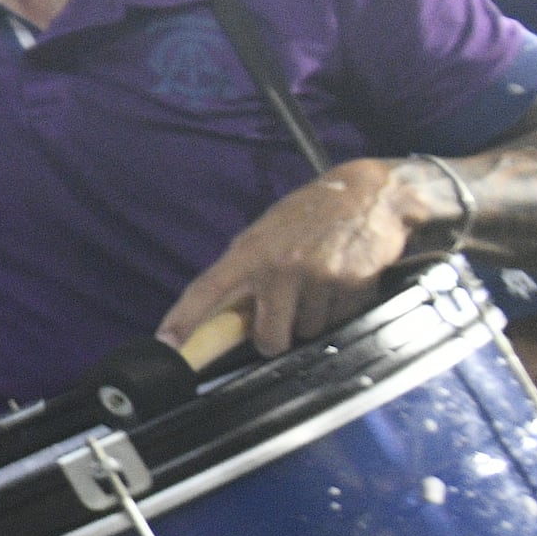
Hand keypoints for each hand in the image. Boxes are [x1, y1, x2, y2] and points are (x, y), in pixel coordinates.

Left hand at [157, 158, 423, 361]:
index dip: (184, 318)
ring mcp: (318, 276)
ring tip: (322, 283)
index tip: (166, 342)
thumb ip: (247, 271)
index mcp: (250, 251)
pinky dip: (343, 309)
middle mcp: (280, 266)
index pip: (208, 289)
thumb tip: (225, 315)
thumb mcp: (267, 234)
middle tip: (285, 317)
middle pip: (269, 338)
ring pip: (310, 332)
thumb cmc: (311, 215)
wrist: (369, 193)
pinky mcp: (354, 285)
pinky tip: (345, 281)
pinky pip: (343, 320)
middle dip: (276, 338)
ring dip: (315, 318)